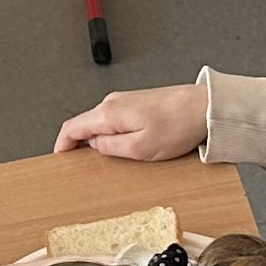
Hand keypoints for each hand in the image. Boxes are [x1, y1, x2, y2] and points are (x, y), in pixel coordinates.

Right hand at [55, 84, 206, 160]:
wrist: (206, 107)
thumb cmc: (179, 125)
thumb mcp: (140, 148)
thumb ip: (110, 148)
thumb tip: (95, 146)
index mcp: (109, 113)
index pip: (72, 127)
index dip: (62, 144)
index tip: (59, 157)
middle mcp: (113, 102)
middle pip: (85, 124)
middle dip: (80, 144)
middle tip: (84, 164)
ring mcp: (126, 101)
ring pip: (101, 122)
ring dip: (99, 140)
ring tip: (110, 158)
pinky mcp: (138, 103)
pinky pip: (116, 120)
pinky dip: (113, 133)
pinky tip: (126, 145)